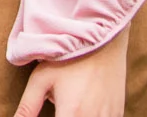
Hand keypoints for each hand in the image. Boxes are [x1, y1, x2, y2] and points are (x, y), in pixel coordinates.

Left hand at [13, 26, 128, 116]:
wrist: (102, 37)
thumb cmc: (67, 56)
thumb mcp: (41, 79)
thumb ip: (27, 107)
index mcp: (72, 114)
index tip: (52, 113)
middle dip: (64, 115)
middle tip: (60, 105)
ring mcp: (109, 116)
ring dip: (79, 116)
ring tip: (72, 102)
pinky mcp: (119, 112)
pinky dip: (93, 115)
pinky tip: (86, 103)